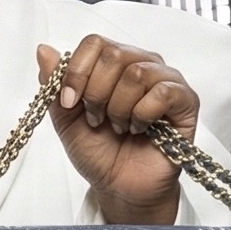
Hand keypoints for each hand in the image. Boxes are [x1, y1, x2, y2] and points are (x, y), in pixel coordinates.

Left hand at [38, 35, 198, 224]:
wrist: (120, 186)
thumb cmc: (98, 152)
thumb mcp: (66, 119)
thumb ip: (55, 85)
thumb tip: (44, 49)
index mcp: (113, 64)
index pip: (95, 43)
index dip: (77, 72)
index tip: (70, 103)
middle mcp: (142, 64)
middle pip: (114, 54)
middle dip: (96, 93)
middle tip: (97, 119)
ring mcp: (166, 80)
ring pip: (137, 73)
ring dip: (119, 108)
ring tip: (119, 127)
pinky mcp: (186, 101)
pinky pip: (163, 92)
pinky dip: (142, 114)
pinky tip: (139, 129)